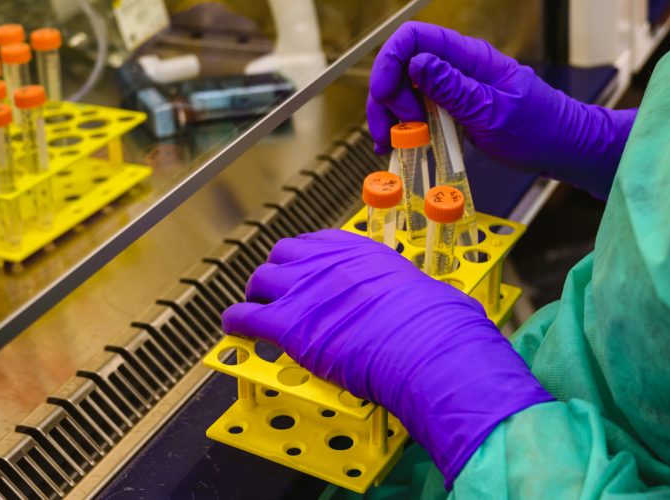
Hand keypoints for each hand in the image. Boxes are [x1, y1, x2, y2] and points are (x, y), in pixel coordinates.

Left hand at [222, 229, 553, 486]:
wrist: (419, 339)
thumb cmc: (430, 318)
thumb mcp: (417, 287)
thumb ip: (406, 290)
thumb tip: (436, 305)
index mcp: (355, 249)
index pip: (316, 244)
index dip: (304, 259)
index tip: (303, 270)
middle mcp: (323, 262)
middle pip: (282, 255)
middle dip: (277, 272)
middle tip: (278, 290)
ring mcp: (302, 290)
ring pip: (260, 280)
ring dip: (255, 294)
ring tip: (254, 307)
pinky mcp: (287, 324)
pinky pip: (245, 316)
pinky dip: (235, 321)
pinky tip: (233, 328)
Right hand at [367, 21, 636, 199]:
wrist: (562, 148)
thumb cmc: (539, 130)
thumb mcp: (491, 112)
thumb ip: (452, 88)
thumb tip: (416, 63)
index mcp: (470, 57)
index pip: (415, 38)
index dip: (390, 62)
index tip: (384, 97)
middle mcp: (459, 67)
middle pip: (403, 66)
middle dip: (386, 97)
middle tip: (391, 131)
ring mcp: (455, 88)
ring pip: (406, 89)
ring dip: (391, 115)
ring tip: (392, 143)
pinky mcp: (455, 108)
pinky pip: (420, 109)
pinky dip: (405, 126)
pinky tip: (402, 144)